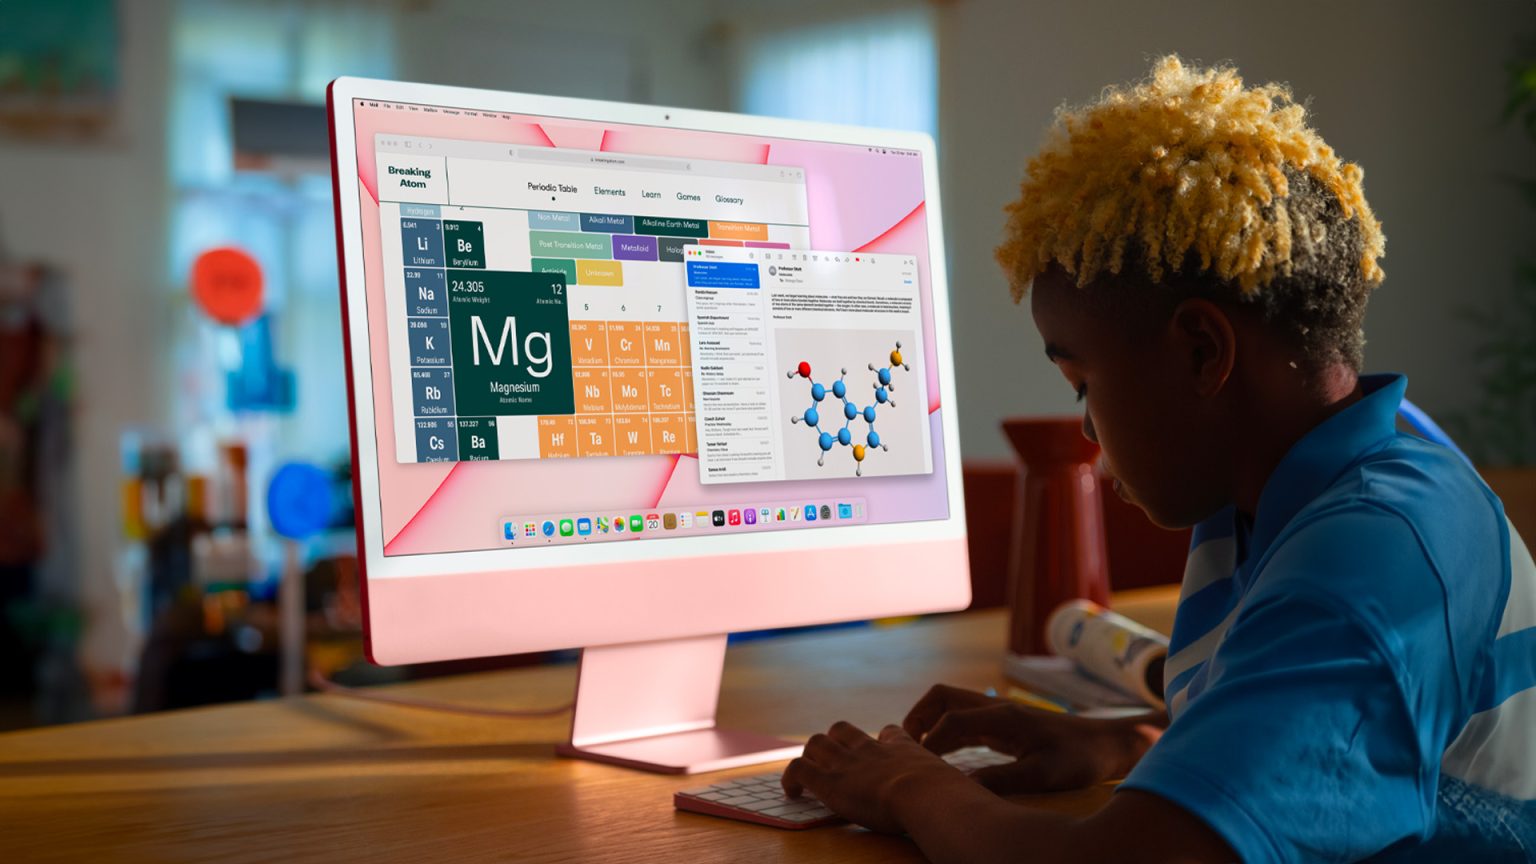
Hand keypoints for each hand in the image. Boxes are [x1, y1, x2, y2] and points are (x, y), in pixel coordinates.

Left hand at [781, 721, 972, 833]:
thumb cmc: (951, 798)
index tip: (883, 750)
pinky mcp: (830, 781)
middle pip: (844, 730)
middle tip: (837, 762)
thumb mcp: (964, 787)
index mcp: (905, 749)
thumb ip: (967, 792)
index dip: (883, 741)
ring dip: (811, 757)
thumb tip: (979, 806)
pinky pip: (799, 769)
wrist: (927, 795)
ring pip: (816, 743)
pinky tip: (792, 794)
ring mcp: (849, 762)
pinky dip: (791, 778)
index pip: (891, 734)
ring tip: (811, 777)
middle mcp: (873, 749)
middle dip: (837, 742)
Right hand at [903, 684, 1157, 794]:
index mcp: (1004, 717)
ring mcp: (1000, 712)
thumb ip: (1002, 780)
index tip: (917, 766)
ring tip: (915, 750)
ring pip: (950, 703)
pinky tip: (942, 754)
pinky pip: (963, 717)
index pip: (950, 720)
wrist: (1108, 744)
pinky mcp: (1004, 722)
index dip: (929, 742)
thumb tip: (964, 787)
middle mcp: (997, 708)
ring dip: (928, 721)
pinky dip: (944, 729)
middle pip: (942, 696)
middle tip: (904, 747)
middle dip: (917, 717)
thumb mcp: (1044, 776)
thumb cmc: (1080, 760)